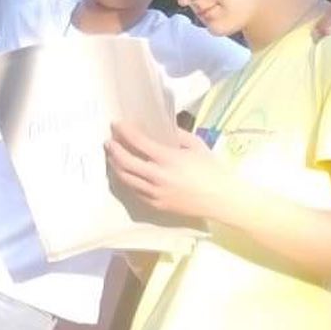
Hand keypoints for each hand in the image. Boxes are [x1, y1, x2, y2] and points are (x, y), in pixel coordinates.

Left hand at [105, 122, 228, 219]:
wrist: (221, 199)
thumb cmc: (212, 170)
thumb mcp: (197, 145)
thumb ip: (177, 135)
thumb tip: (162, 128)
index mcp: (169, 159)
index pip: (138, 142)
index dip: (124, 131)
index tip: (117, 124)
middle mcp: (158, 176)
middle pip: (125, 162)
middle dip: (113, 149)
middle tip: (109, 142)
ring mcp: (156, 193)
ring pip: (126, 179)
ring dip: (116, 166)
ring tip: (112, 157)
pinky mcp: (157, 205)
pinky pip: (135, 192)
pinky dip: (127, 181)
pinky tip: (126, 174)